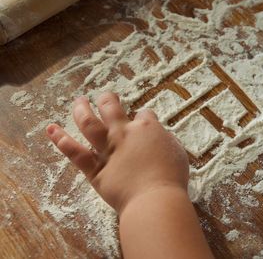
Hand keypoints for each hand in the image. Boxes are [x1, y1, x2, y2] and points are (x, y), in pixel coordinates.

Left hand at [46, 92, 188, 212]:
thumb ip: (166, 139)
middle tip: (106, 96)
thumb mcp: (177, 152)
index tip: (144, 121)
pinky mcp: (95, 168)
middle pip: (111, 108)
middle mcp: (123, 133)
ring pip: (88, 123)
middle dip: (108, 99)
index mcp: (146, 128)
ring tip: (79, 101)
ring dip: (81, 109)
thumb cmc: (171, 178)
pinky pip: (75, 152)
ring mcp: (107, 149)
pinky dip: (61, 140)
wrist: (155, 199)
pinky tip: (51, 129)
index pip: (144, 114)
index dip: (144, 117)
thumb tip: (159, 135)